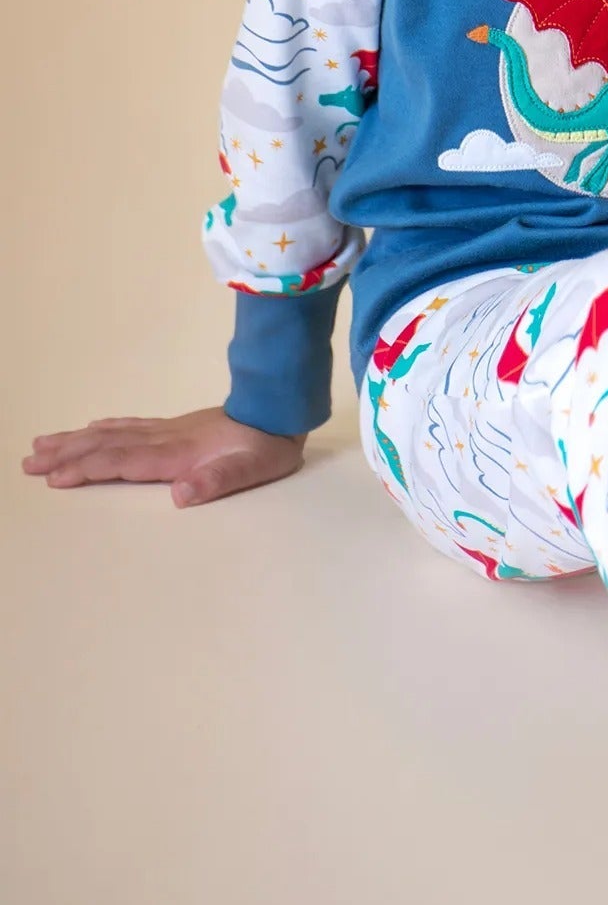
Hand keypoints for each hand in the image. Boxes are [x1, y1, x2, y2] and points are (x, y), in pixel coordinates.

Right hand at [20, 405, 307, 505]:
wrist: (284, 409)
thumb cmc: (269, 446)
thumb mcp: (253, 469)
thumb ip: (218, 481)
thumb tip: (180, 495)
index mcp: (179, 454)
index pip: (123, 462)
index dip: (88, 468)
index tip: (53, 477)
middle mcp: (167, 439)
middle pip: (107, 446)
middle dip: (67, 454)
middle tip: (27, 461)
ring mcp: (170, 430)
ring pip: (113, 434)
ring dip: (76, 440)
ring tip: (42, 443)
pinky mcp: (178, 428)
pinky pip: (131, 426)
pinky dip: (105, 428)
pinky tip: (91, 428)